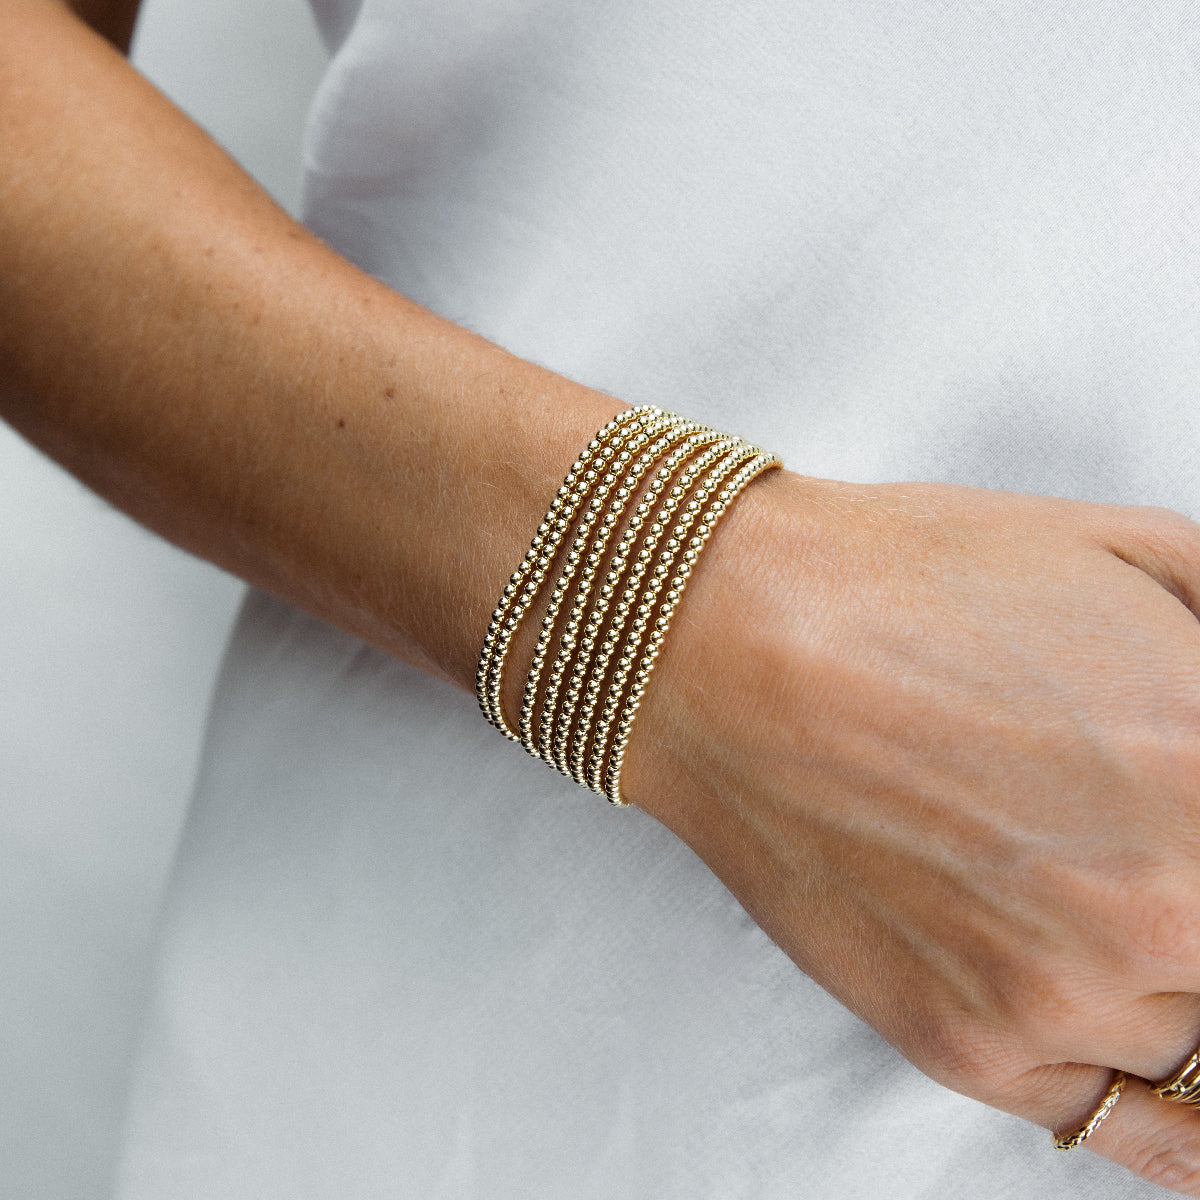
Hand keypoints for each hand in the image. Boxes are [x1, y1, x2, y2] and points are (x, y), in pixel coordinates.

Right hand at [625, 470, 1199, 1192]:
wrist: (729, 642)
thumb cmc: (905, 584)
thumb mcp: (1140, 547)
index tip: (1192, 807)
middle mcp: (1163, 908)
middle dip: (1199, 884)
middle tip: (1155, 843)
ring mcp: (1062, 993)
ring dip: (1183, 969)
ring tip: (1108, 891)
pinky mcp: (970, 1043)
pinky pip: (1134, 1124)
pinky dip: (1178, 1110)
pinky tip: (1154, 1036)